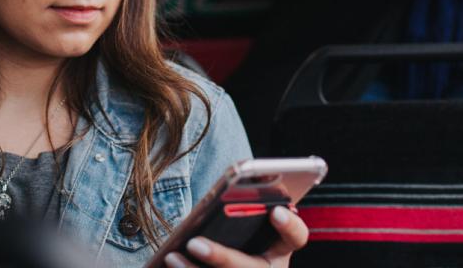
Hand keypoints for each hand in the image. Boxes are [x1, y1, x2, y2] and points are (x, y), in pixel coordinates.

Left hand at [163, 206, 308, 267]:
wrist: (245, 264)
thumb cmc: (238, 242)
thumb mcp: (247, 232)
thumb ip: (239, 217)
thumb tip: (214, 201)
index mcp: (280, 249)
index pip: (296, 237)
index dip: (289, 225)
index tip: (275, 211)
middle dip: (221, 258)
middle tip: (194, 243)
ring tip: (171, 258)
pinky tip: (166, 267)